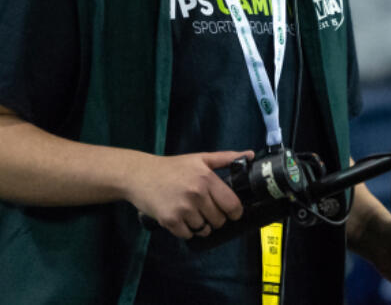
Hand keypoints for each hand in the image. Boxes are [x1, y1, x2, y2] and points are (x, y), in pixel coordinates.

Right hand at [125, 150, 251, 239]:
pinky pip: (188, 235)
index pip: (232, 205)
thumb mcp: (200, 158)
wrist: (140, 175)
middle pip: (219, 220)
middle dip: (216, 218)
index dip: (235, 212)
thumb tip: (250, 155)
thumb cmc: (173, 167)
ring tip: (192, 213)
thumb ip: (226, 158)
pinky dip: (187, 231)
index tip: (231, 212)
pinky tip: (181, 219)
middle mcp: (197, 194)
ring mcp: (183, 209)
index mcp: (207, 178)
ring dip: (201, 225)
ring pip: (204, 229)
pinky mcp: (170, 221)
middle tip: (206, 210)